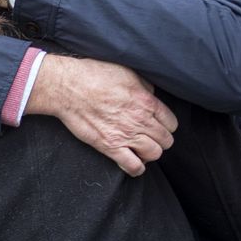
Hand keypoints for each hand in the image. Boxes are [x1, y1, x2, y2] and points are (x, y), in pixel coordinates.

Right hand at [24, 56, 177, 176]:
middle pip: (165, 140)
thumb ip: (144, 87)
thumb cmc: (95, 75)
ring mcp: (126, 136)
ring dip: (150, 153)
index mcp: (147, 102)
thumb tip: (150, 95)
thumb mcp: (128, 72)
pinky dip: (136, 168)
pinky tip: (134, 163)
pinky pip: (132, 166)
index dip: (166, 125)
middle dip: (160, 140)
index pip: (171, 123)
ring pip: (154, 154)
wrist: (69, 88)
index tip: (159, 125)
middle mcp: (140, 121)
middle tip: (150, 137)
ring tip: (142, 149)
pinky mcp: (109, 147)